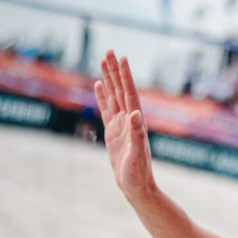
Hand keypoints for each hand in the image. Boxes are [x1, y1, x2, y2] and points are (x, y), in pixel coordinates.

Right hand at [94, 50, 154, 198]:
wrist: (136, 187)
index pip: (130, 94)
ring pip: (113, 96)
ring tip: (103, 60)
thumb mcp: (137, 155)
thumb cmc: (138, 174)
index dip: (125, 76)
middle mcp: (130, 119)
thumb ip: (137, 135)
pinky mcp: (113, 132)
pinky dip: (103, 96)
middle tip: (109, 50)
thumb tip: (136, 114)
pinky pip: (106, 109)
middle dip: (115, 70)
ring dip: (109, 78)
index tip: (121, 58)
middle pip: (120, 90)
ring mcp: (121, 124)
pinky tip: (100, 85)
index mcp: (136, 122)